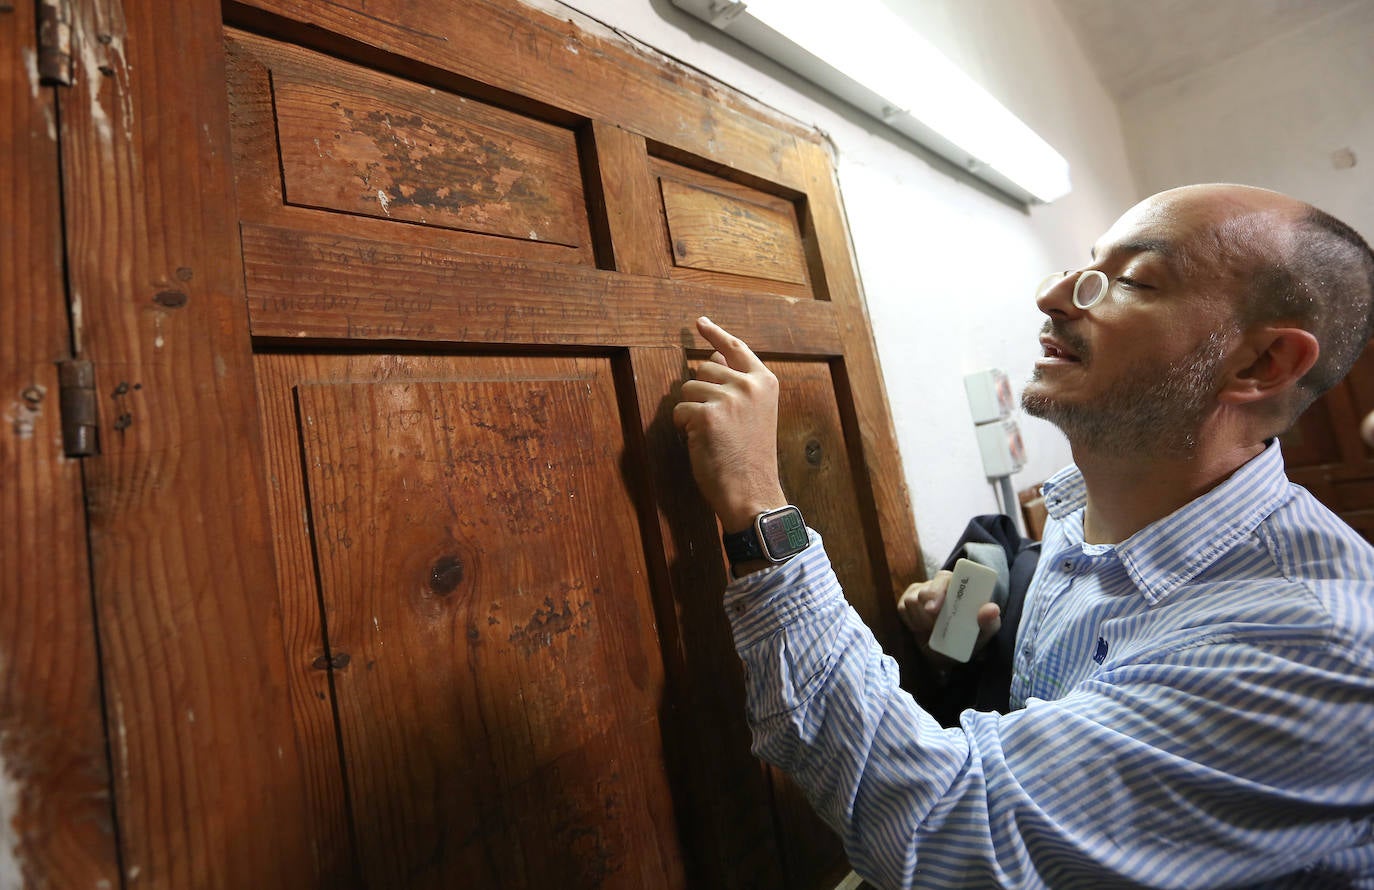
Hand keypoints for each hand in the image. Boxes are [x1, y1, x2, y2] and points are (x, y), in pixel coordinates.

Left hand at [672, 317, 786, 531]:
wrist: (752, 491)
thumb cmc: (750, 457)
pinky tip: (701, 442)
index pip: (736, 348)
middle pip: (704, 368)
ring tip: (711, 434)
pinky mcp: (708, 414)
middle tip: (716, 422)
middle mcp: (749, 385)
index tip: (701, 322)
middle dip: (701, 392)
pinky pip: (680, 409)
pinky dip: (683, 426)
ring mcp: (729, 398)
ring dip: (690, 411)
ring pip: (688, 388)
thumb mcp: (754, 413)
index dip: (716, 334)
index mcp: (765, 382)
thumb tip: (712, 355)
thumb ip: (737, 383)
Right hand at [897, 570, 1001, 667]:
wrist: (951, 653)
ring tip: (932, 630)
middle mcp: (938, 585)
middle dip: (927, 607)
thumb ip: (989, 621)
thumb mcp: (985, 632)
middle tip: (931, 623)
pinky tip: (921, 629)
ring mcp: (920, 592)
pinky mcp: (906, 602)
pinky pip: (903, 608)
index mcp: (958, 586)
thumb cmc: (969, 636)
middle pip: (926, 588)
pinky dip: (912, 622)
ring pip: (912, 600)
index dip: (939, 589)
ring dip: (921, 619)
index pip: (946, 577)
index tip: (935, 609)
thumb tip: (992, 609)